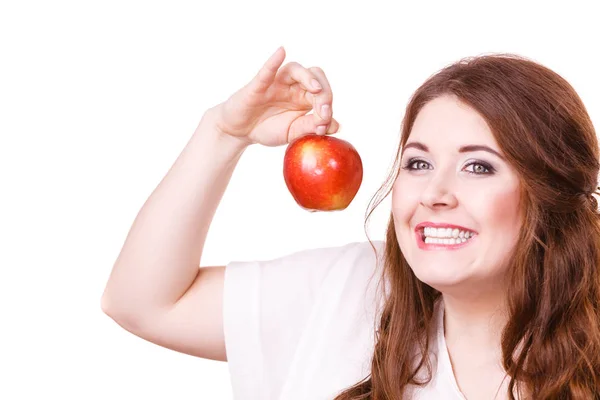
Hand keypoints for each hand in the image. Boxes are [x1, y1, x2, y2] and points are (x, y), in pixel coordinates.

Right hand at [213, 46, 339, 146]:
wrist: (240, 132)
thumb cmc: (267, 128)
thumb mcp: (292, 133)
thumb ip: (311, 127)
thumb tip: (336, 125)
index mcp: (304, 97)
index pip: (323, 94)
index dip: (328, 107)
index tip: (325, 124)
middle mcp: (293, 86)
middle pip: (314, 76)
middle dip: (324, 93)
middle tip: (324, 110)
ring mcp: (276, 83)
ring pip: (295, 69)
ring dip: (308, 78)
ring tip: (316, 89)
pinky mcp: (258, 85)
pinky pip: (266, 71)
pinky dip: (273, 61)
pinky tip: (281, 51)